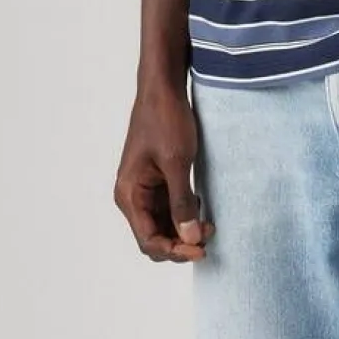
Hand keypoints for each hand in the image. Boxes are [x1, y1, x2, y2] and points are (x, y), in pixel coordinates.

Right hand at [114, 87, 214, 262]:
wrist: (163, 88)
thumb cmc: (165, 120)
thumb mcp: (177, 163)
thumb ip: (182, 203)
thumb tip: (190, 239)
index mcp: (129, 194)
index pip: (148, 240)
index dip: (174, 251)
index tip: (201, 249)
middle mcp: (132, 195)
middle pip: (153, 235)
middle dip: (180, 241)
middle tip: (208, 237)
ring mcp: (144, 187)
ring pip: (162, 222)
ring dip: (183, 228)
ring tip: (208, 223)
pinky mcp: (156, 178)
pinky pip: (167, 206)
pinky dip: (184, 212)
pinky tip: (201, 206)